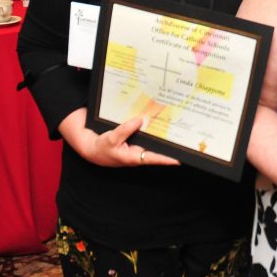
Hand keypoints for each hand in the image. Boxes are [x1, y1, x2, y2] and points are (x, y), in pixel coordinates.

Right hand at [60, 111, 178, 167]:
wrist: (91, 147)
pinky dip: (152, 126)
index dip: (167, 159)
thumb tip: (139, 120)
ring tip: (178, 124)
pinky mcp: (135, 138)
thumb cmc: (101, 148)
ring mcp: (138, 145)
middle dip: (170, 143)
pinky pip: (147, 133)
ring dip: (163, 133)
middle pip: (158, 148)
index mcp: (134, 156)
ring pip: (154, 139)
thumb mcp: (110, 139)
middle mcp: (139, 152)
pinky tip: (159, 117)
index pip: (154, 158)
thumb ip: (124, 129)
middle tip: (185, 137)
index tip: (180, 160)